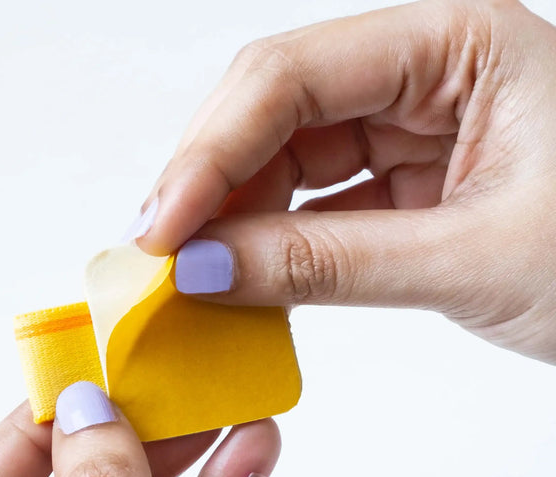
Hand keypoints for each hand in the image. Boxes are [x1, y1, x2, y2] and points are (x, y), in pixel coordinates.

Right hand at [137, 0, 555, 363]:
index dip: (212, 152)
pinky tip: (240, 276)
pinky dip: (271, 245)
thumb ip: (330, 264)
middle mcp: (424, 73)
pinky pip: (313, 206)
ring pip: (285, 161)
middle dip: (209, 183)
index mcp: (459, 43)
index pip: (293, 77)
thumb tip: (208, 269)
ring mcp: (409, 130)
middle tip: (159, 254)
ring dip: (231, 218)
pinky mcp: (402, 185)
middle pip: (274, 112)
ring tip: (189, 274)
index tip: (164, 228)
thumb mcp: (474, 260)